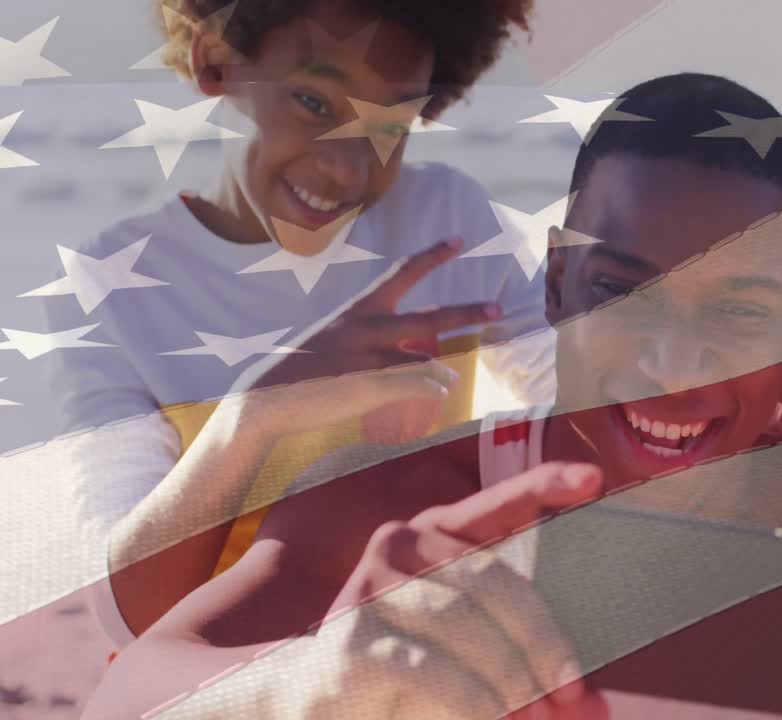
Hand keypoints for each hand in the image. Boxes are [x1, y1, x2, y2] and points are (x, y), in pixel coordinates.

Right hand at [238, 237, 501, 443]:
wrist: (266, 398)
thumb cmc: (304, 370)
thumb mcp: (337, 342)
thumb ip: (375, 341)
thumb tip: (419, 353)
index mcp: (358, 311)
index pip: (401, 273)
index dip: (432, 256)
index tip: (459, 240)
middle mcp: (366, 328)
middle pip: (429, 318)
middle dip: (466, 312)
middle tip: (496, 308)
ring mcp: (369, 358)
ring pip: (426, 358)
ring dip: (445, 368)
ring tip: (456, 374)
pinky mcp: (368, 386)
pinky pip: (414, 385)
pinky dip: (432, 387)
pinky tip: (442, 391)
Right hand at [325, 462, 609, 718]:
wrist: (318, 700)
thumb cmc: (412, 670)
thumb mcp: (480, 663)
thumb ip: (534, 674)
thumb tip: (594, 707)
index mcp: (442, 532)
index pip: (500, 501)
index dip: (545, 484)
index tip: (593, 478)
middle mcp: (403, 541)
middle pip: (494, 579)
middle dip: (541, 641)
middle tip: (569, 689)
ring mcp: (371, 582)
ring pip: (464, 622)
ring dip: (508, 678)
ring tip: (530, 713)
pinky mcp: (352, 633)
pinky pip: (430, 666)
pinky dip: (470, 701)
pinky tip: (486, 716)